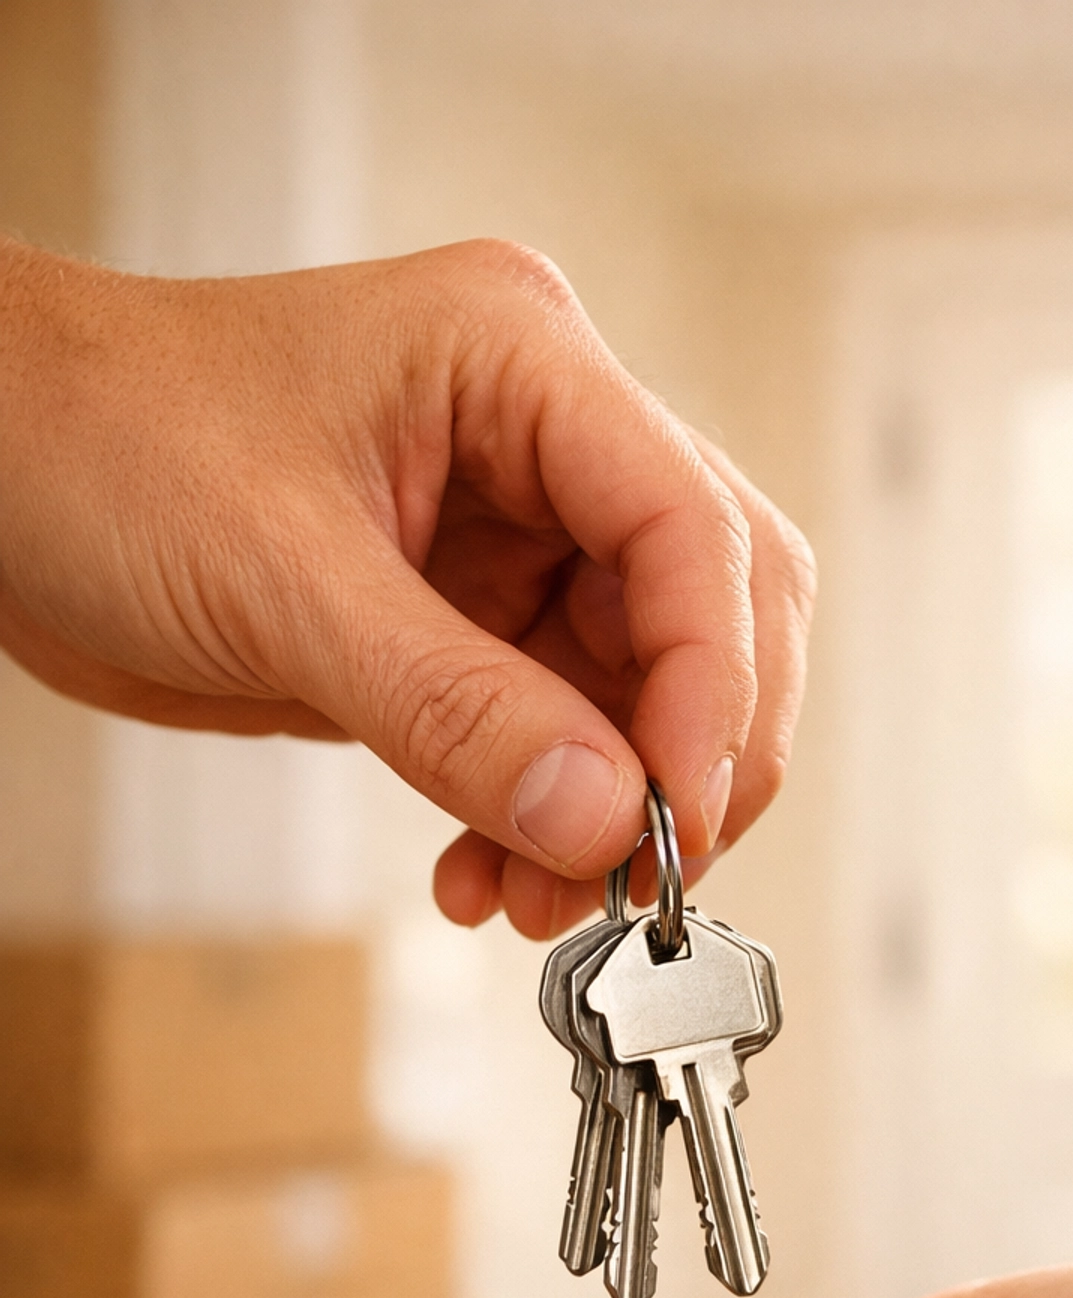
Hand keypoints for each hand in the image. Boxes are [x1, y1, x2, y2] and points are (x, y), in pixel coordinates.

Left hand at [0, 236, 813, 936]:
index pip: (690, 527)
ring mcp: (513, 535)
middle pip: (713, 607)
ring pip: (644, 691)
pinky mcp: (470, 622)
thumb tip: (607, 819)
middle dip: (693, 757)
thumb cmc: (100, 443)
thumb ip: (457, 711)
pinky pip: (560, 736)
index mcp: (520, 363)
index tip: (679, 815)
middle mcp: (541, 443)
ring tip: (551, 900)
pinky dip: (546, 820)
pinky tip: (491, 874)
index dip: (709, 684)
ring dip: (617, 812)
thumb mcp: (280, 582)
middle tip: (644, 874)